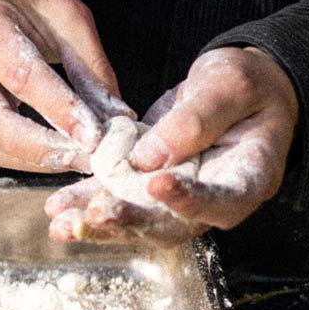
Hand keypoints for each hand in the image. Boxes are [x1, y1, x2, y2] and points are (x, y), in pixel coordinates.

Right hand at [0, 0, 133, 172]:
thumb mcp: (70, 17)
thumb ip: (91, 68)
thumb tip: (117, 120)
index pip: (19, 74)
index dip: (59, 108)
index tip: (95, 134)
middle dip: (44, 148)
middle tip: (88, 158)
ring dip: (38, 159)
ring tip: (81, 159)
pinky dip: (27, 157)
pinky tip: (59, 154)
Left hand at [45, 46, 297, 243]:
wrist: (236, 87)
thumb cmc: (248, 84)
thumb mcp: (230, 86)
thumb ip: (197, 119)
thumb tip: (148, 158)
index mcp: (249, 178)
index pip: (221, 201)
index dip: (190, 200)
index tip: (157, 185)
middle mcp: (211, 200)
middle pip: (171, 225)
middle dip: (128, 223)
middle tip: (90, 217)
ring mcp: (177, 197)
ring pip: (139, 221)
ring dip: (99, 223)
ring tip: (62, 223)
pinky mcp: (148, 185)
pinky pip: (119, 198)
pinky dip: (89, 202)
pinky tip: (60, 206)